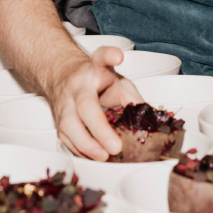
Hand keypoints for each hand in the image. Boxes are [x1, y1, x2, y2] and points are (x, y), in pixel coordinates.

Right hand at [49, 46, 141, 160]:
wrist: (65, 77)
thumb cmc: (96, 81)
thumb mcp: (119, 84)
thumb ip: (134, 101)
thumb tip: (153, 124)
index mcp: (96, 71)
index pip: (101, 58)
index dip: (109, 56)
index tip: (118, 56)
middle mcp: (78, 85)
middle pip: (85, 104)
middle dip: (99, 128)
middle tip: (115, 146)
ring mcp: (65, 103)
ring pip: (69, 125)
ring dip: (87, 145)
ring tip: (104, 156)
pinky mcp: (58, 121)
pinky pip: (66, 139)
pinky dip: (80, 151)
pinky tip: (93, 156)